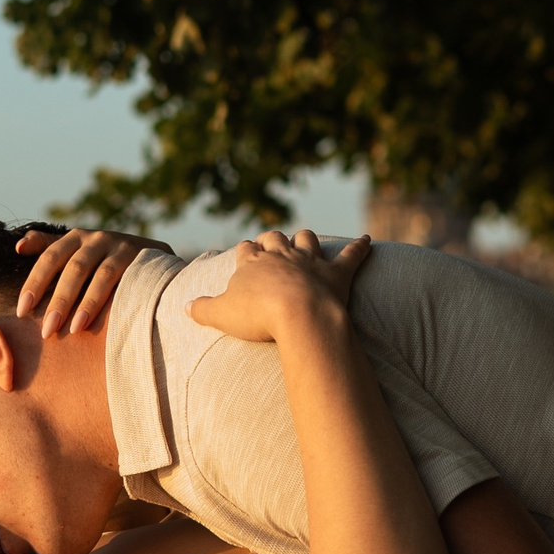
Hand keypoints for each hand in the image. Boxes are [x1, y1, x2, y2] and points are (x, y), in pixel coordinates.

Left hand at [14, 226, 169, 336]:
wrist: (151, 256)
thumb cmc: (102, 258)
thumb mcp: (76, 249)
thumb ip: (48, 246)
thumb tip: (19, 246)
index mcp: (74, 238)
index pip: (50, 258)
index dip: (35, 283)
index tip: (22, 311)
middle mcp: (97, 239)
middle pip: (74, 269)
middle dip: (60, 301)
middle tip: (47, 331)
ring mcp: (121, 247)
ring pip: (101, 275)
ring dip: (87, 304)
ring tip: (75, 330)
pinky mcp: (142, 259)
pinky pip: (127, 281)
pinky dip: (115, 299)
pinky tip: (107, 320)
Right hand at [186, 228, 369, 347]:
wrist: (298, 315)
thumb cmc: (257, 315)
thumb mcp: (221, 314)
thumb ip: (203, 309)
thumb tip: (185, 307)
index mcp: (253, 263)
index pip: (246, 250)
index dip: (245, 252)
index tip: (245, 254)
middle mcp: (281, 256)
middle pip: (274, 238)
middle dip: (271, 239)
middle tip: (270, 244)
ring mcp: (310, 262)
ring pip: (307, 239)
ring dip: (305, 239)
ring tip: (303, 240)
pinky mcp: (337, 273)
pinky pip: (352, 255)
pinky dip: (361, 247)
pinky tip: (368, 240)